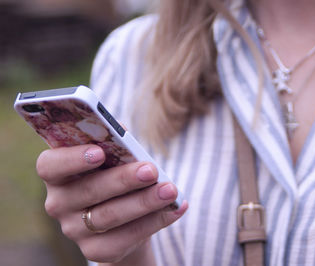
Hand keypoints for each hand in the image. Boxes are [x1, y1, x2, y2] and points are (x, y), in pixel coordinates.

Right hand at [36, 144, 187, 263]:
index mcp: (58, 173)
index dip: (72, 159)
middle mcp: (59, 203)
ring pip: (111, 215)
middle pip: (89, 191)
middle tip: (151, 170)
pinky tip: (176, 208)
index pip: (50, 166)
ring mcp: (75, 230)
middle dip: (123, 179)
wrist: (122, 219)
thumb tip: (121, 128)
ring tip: (170, 190)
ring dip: (145, 201)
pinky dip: (156, 220)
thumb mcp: (112, 158)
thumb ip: (113, 142)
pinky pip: (128, 236)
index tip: (99, 152)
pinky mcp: (97, 250)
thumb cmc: (114, 176)